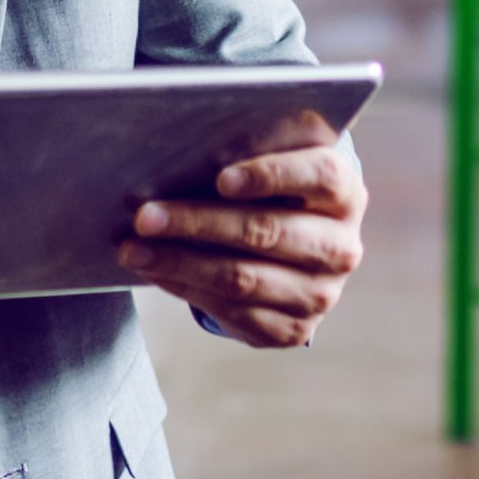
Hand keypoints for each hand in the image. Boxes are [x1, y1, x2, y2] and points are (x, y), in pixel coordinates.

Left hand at [118, 121, 366, 348]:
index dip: (271, 174)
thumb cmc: (273, 190)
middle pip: (267, 231)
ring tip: (133, 249)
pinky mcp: (291, 329)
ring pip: (242, 278)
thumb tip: (186, 150)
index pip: (319, 175)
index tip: (221, 177)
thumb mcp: (275, 163)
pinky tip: (155, 271)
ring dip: (179, 262)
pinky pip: (232, 311)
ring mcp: (320, 294)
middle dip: (198, 221)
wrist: (297, 250)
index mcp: (345, 193)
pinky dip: (186, 288)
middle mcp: (341, 247)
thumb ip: (249, 150)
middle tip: (144, 215)